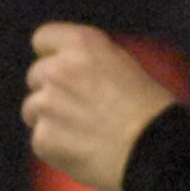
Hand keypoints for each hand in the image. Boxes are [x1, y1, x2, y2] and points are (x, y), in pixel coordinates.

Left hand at [23, 24, 176, 190]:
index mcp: (82, 44)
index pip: (43, 39)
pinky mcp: (43, 138)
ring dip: (50, 120)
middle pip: (36, 76)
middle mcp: (58, 69)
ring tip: (85, 132)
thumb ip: (89, 62)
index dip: (51, 55)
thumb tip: (67, 68)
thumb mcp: (123, 65)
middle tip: (79, 109)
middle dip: (50, 90)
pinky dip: (56, 148)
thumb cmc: (150, 110)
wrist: (156, 151)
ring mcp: (47, 104)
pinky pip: (40, 140)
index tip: (61, 69)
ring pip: (32, 110)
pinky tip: (83, 151)